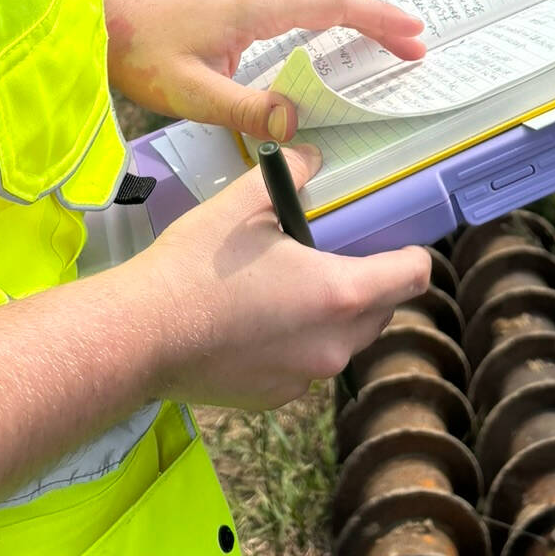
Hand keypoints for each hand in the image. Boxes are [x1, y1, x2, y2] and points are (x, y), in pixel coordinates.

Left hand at [104, 0, 425, 139]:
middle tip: (415, 43)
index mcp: (256, 4)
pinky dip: (327, 9)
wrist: (101, 21)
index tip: (413, 35)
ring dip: (354, 11)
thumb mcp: (193, 94)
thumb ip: (247, 111)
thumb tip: (296, 127)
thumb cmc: (141, 53)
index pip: (333, 5)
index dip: (377, 20)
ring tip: (386, 35)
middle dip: (377, 16)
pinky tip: (331, 27)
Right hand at [129, 143, 432, 408]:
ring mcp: (306, 378)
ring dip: (331, 314)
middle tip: (332, 252)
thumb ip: (289, 176)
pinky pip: (305, 365)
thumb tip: (310, 157)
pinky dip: (295, 342)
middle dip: (369, 282)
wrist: (141, 335)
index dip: (411, 253)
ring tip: (288, 285)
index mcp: (340, 293)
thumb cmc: (196, 266)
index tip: (392, 237)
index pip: (413, 276)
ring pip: (343, 340)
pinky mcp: (276, 398)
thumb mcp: (244, 204)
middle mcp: (335, 344)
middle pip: (382, 310)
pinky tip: (255, 320)